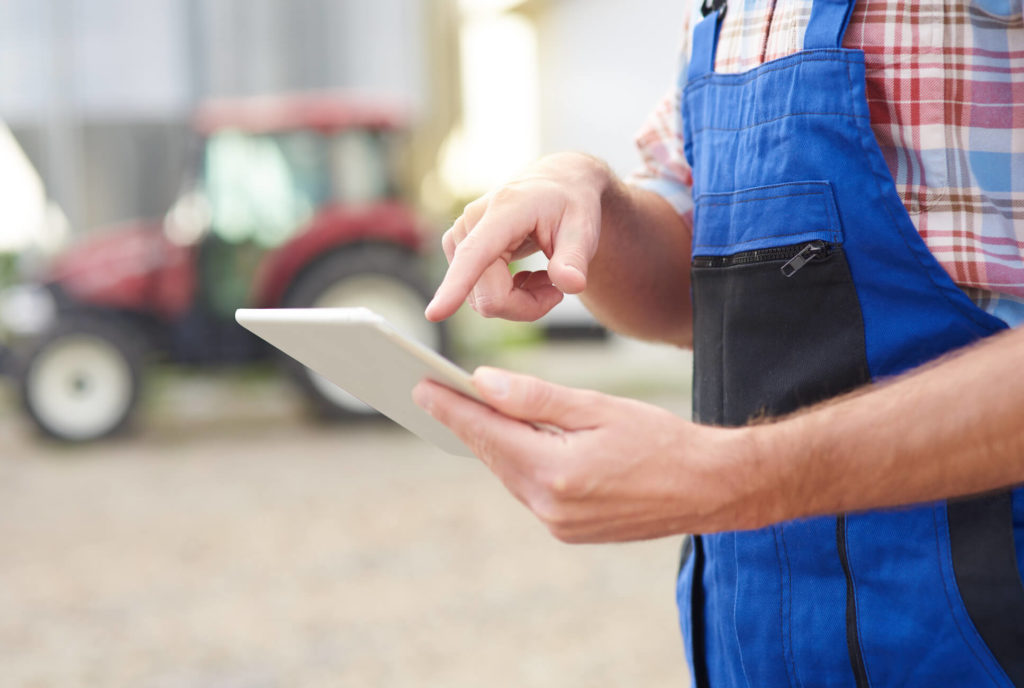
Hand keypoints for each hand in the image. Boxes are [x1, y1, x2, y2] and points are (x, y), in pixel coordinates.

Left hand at [412, 368, 771, 542]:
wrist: (709, 489)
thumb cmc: (661, 440)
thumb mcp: (598, 409)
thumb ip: (538, 398)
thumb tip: (484, 383)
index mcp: (556, 472)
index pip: (488, 432)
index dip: (452, 407)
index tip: (421, 384)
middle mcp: (551, 506)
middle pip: (493, 455)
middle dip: (464, 423)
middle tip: (433, 392)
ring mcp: (559, 524)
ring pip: (509, 474)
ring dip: (491, 443)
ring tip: (465, 411)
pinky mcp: (570, 531)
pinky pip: (529, 490)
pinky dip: (517, 463)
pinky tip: (511, 441)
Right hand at [424, 153, 612, 322]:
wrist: (557, 185)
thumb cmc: (571, 204)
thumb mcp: (585, 228)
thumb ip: (576, 259)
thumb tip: (571, 286)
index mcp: (503, 211)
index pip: (475, 255)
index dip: (455, 287)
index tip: (434, 314)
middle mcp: (471, 223)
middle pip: (487, 296)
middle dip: (526, 306)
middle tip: (558, 288)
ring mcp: (460, 238)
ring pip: (483, 301)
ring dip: (518, 301)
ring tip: (545, 276)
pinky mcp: (458, 251)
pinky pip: (479, 295)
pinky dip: (508, 296)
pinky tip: (527, 277)